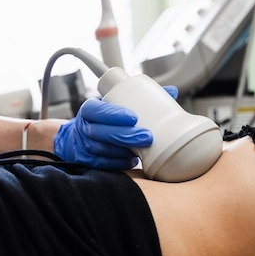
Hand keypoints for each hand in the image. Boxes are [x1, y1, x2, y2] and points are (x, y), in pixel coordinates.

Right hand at [54, 86, 177, 170]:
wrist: (83, 136)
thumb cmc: (106, 117)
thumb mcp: (117, 104)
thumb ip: (141, 98)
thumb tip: (171, 91)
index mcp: (91, 109)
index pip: (98, 110)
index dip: (114, 114)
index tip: (134, 118)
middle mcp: (85, 126)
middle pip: (101, 132)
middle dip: (125, 135)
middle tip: (147, 137)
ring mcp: (84, 145)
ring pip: (102, 150)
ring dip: (123, 151)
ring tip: (142, 151)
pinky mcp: (86, 160)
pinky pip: (102, 164)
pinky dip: (118, 163)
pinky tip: (131, 160)